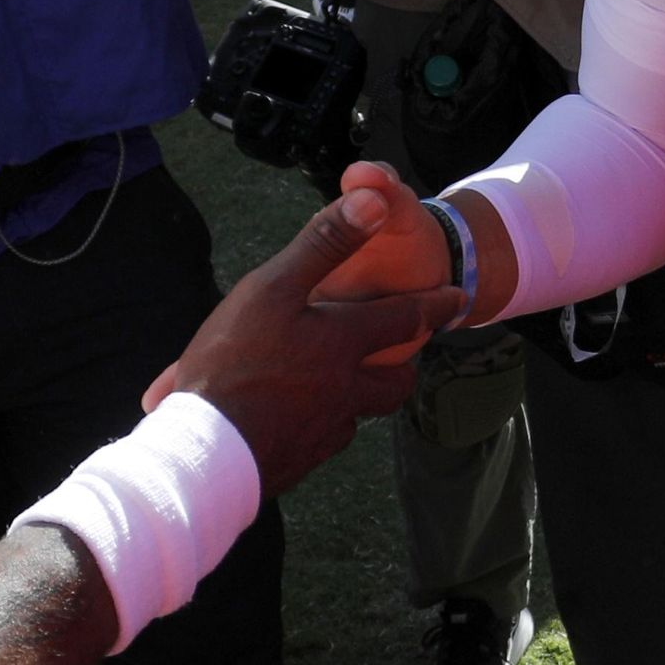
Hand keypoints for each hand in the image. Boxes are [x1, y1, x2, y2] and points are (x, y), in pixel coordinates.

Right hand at [152, 187, 460, 495]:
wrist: (204, 455)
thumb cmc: (235, 361)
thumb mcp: (275, 287)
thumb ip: (325, 244)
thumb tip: (373, 201)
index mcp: (344, 343)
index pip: (406, 319)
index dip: (435, 305)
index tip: (459, 299)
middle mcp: (346, 391)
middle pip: (393, 385)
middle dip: (403, 369)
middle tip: (403, 359)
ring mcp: (322, 433)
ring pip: (355, 415)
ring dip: (359, 399)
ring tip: (342, 387)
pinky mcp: (295, 463)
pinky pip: (319, 440)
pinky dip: (316, 426)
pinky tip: (293, 419)